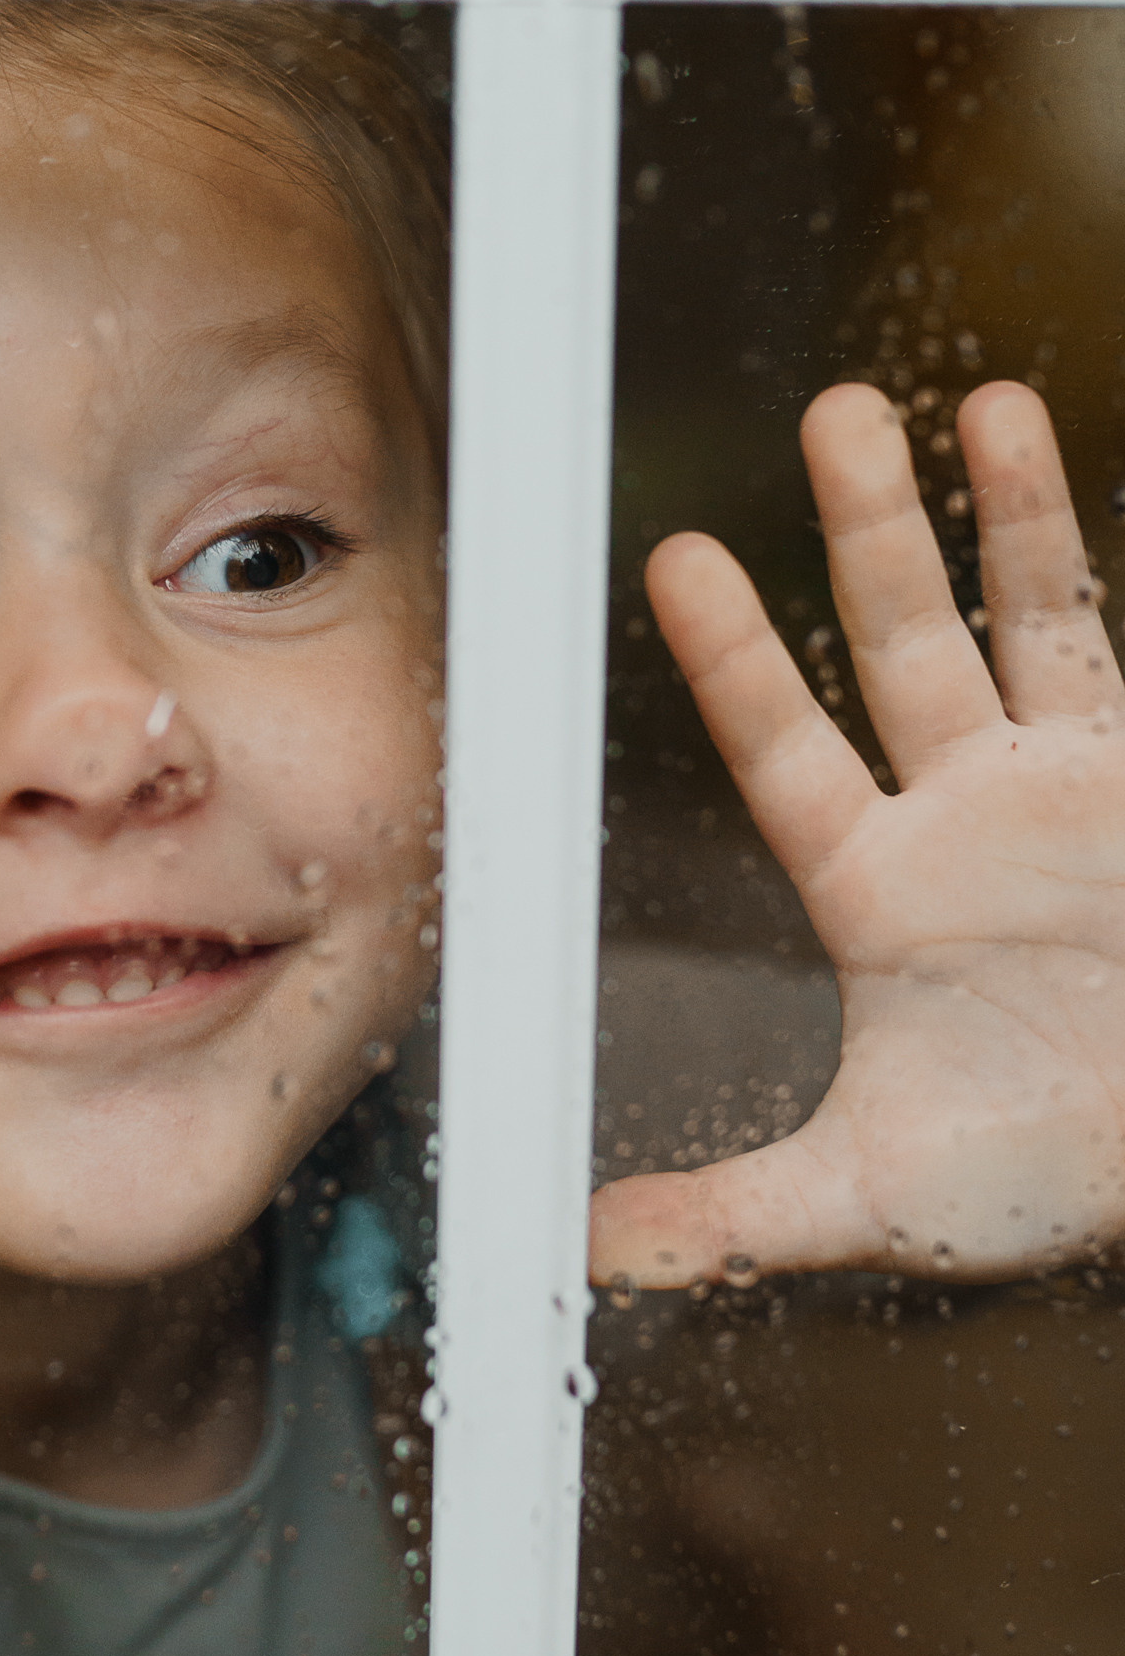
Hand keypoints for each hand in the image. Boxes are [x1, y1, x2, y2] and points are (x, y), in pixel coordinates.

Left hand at [592, 379, 1124, 1288]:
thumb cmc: (1042, 1176)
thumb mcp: (875, 1199)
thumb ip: (731, 1214)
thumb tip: (584, 1254)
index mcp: (877, 890)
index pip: (787, 747)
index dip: (736, 655)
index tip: (677, 558)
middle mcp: (967, 814)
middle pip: (904, 640)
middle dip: (870, 529)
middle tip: (831, 411)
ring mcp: (1075, 789)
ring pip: (1032, 621)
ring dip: (1011, 514)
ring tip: (976, 401)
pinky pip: (1124, 662)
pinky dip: (1102, 568)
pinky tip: (1082, 466)